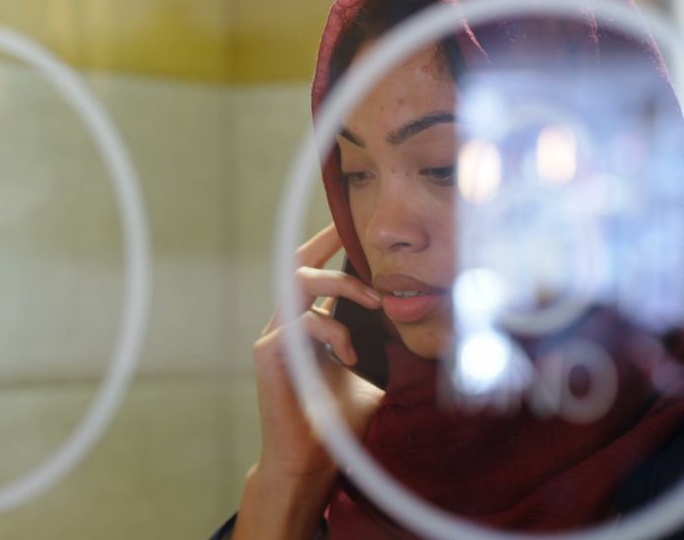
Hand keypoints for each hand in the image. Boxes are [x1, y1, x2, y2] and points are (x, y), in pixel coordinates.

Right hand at [232, 224, 385, 539]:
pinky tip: (348, 355)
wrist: (312, 461)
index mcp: (308, 326)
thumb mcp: (370, 376)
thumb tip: (415, 326)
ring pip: (297, 284)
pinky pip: (299, 322)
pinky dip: (330, 331)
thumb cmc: (338, 422)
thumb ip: (377, 348)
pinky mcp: (268, 354)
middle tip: (355, 232)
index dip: (329, 244)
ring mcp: (274, 338)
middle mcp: (287, 325)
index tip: (353, 223)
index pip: (314, 273)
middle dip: (326, 241)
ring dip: (339, 285)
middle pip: (299, 265)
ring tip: (373, 301)